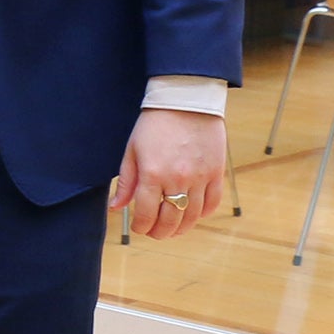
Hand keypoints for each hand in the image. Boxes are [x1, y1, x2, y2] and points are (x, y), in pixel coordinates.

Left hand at [110, 108, 227, 239]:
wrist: (186, 100)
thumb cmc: (155, 123)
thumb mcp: (133, 150)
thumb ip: (126, 182)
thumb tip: (116, 208)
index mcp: (152, 174)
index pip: (145, 214)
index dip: (141, 226)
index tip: (138, 227)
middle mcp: (177, 179)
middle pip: (170, 220)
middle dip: (160, 232)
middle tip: (155, 233)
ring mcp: (199, 177)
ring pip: (192, 216)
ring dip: (181, 228)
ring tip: (173, 229)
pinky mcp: (217, 172)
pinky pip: (212, 203)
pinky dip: (203, 214)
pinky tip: (193, 215)